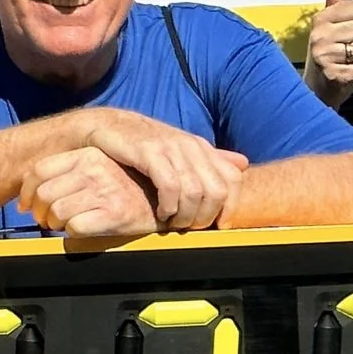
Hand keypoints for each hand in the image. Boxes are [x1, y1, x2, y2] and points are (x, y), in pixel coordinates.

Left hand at [21, 147, 163, 236]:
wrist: (162, 200)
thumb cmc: (125, 187)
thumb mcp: (98, 168)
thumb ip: (69, 171)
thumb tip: (30, 192)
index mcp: (88, 154)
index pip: (39, 170)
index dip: (27, 192)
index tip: (27, 204)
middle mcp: (95, 169)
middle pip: (44, 194)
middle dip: (40, 212)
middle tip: (47, 220)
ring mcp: (104, 191)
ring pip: (56, 212)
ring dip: (56, 224)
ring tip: (67, 224)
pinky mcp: (113, 214)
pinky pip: (74, 228)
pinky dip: (73, 233)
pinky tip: (84, 229)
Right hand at [76, 113, 247, 230]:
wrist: (109, 126)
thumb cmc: (145, 143)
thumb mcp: (181, 149)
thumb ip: (211, 159)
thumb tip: (243, 164)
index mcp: (202, 147)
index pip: (233, 179)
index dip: (229, 207)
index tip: (218, 225)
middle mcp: (191, 146)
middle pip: (216, 191)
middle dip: (205, 217)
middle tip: (189, 227)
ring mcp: (171, 148)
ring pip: (194, 192)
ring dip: (185, 216)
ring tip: (173, 222)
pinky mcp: (149, 152)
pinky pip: (169, 185)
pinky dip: (168, 205)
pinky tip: (161, 212)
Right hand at [301, 0, 352, 102]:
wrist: (315, 88)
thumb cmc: (327, 50)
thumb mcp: (328, 20)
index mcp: (321, 18)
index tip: (346, 30)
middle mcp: (320, 34)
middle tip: (346, 48)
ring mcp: (325, 55)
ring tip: (346, 61)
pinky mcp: (334, 75)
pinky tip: (346, 73)